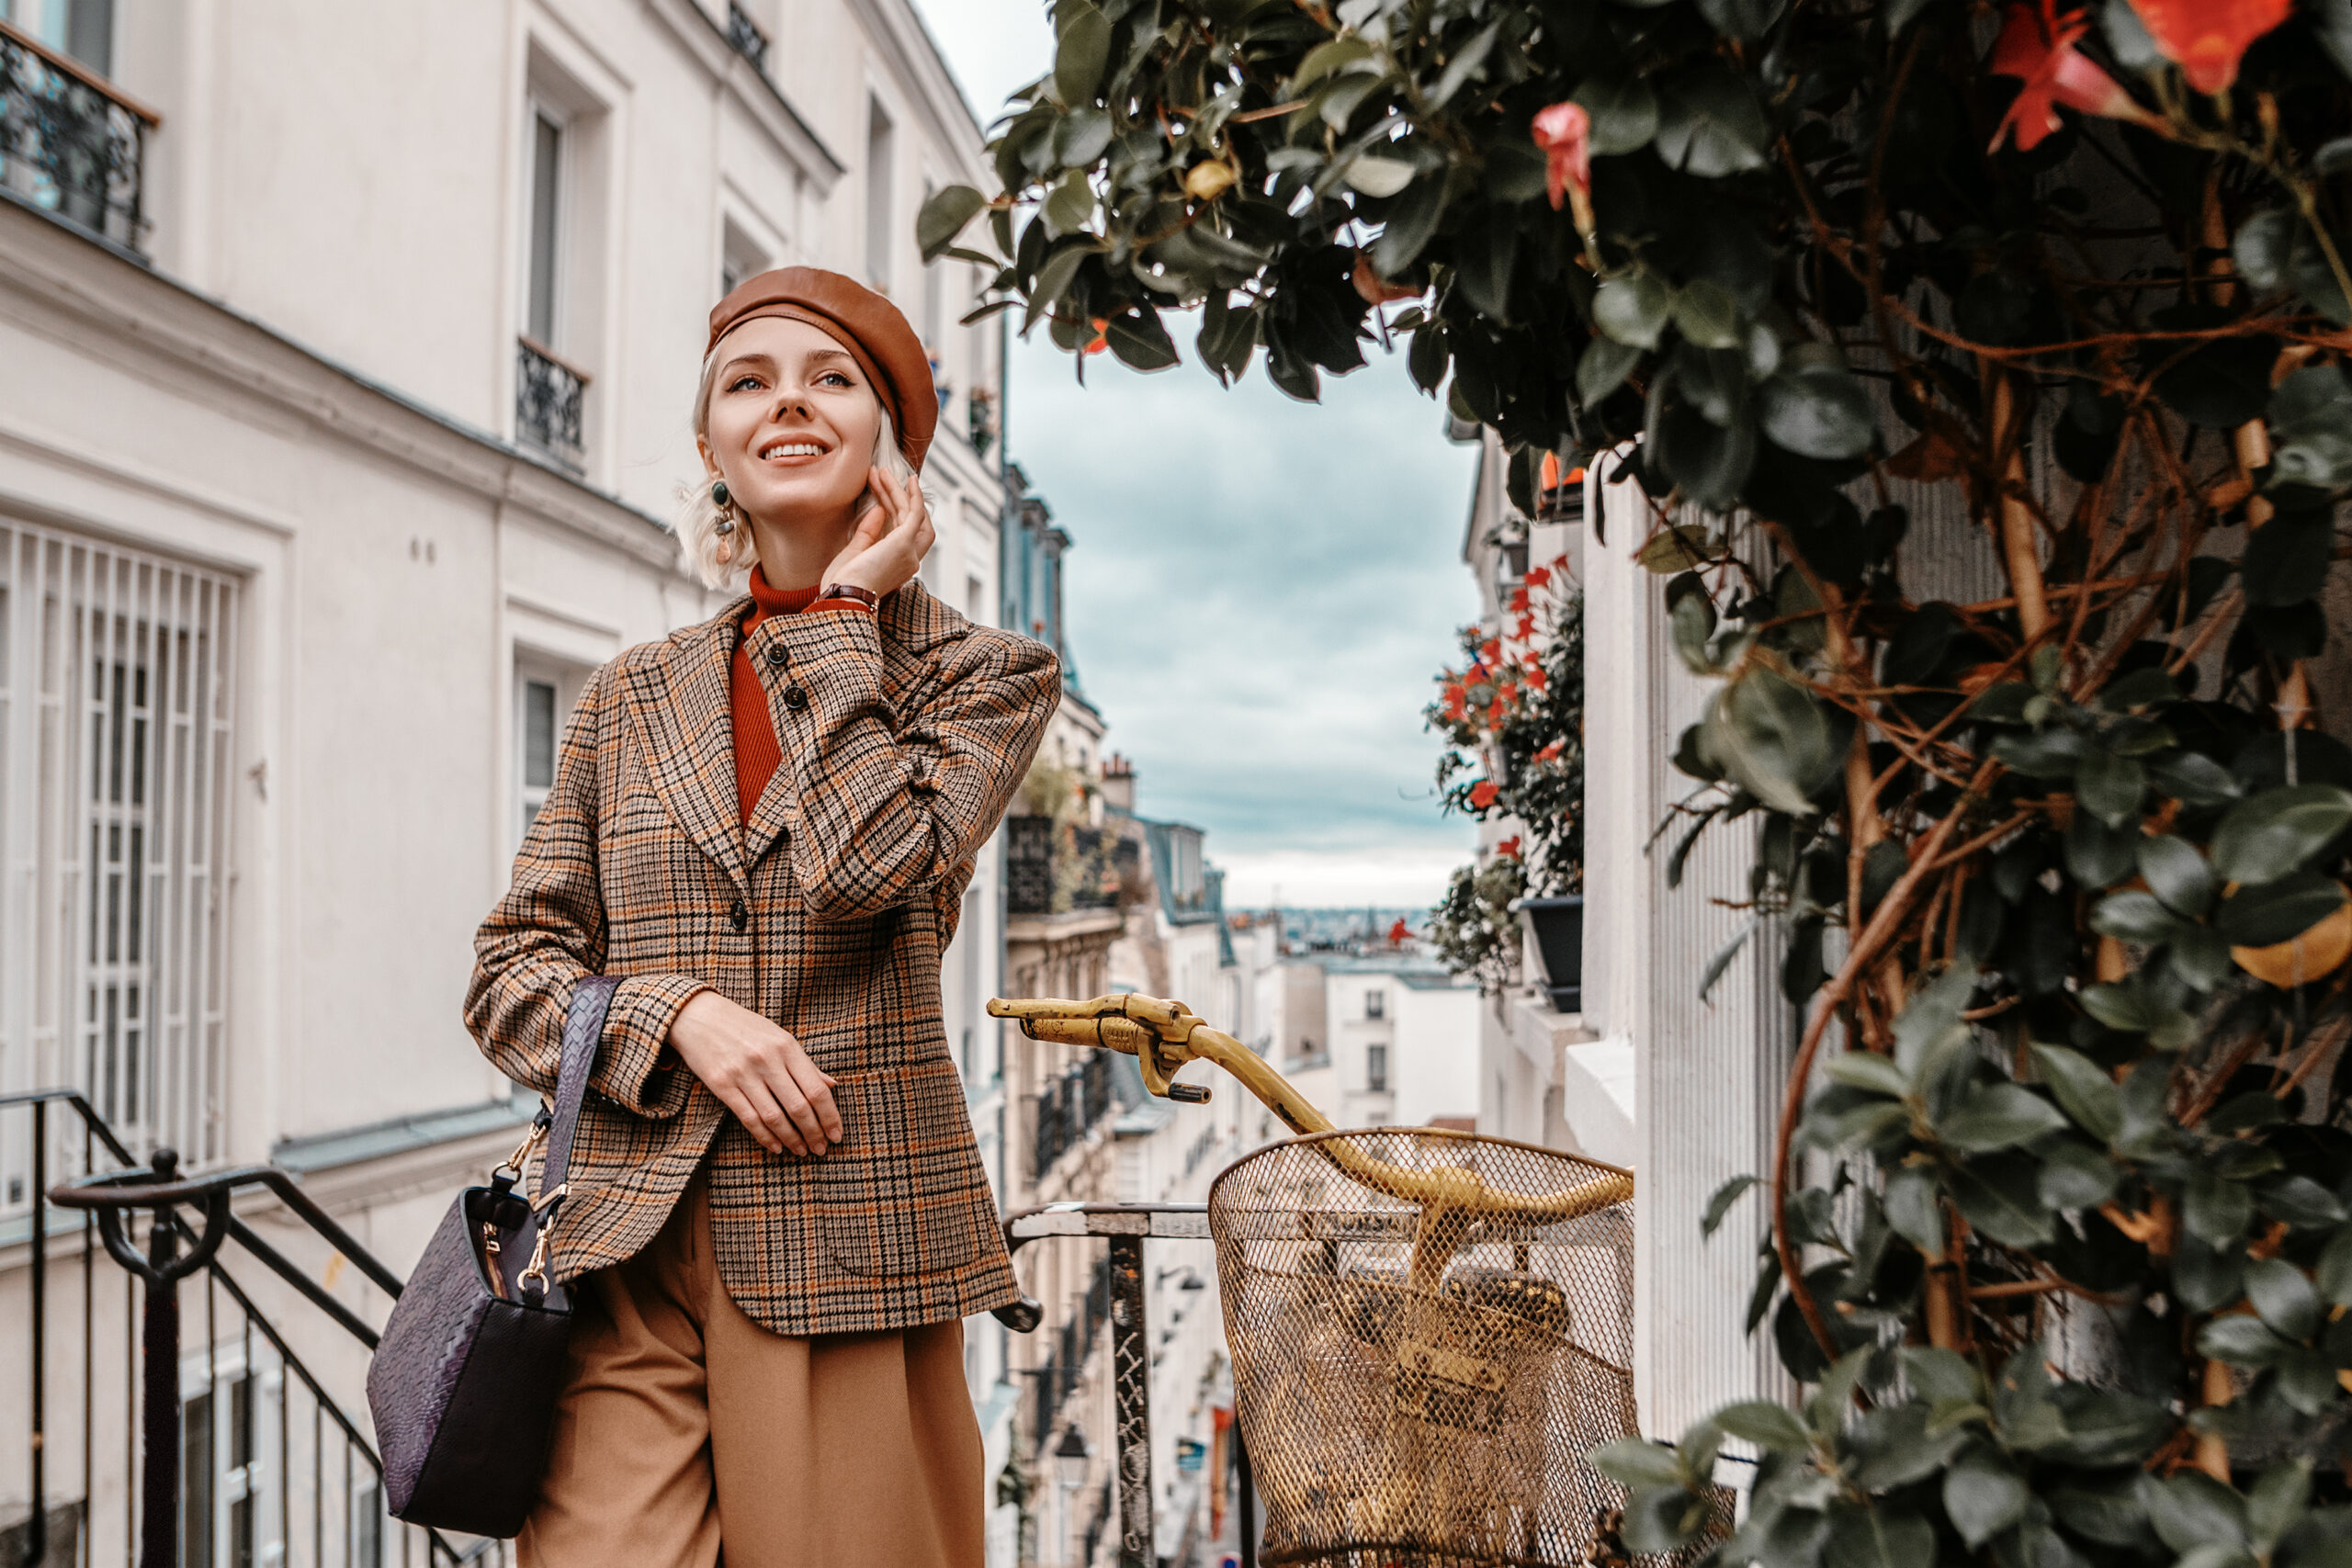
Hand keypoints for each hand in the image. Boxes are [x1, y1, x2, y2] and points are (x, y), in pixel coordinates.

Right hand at [665, 991, 842, 1155]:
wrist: (699, 1016)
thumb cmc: (745, 1027)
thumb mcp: (779, 1037)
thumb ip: (805, 1064)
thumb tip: (832, 1086)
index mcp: (787, 1046)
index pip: (816, 1089)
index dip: (830, 1117)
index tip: (837, 1134)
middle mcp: (767, 1060)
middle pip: (799, 1106)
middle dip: (814, 1133)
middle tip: (821, 1149)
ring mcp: (743, 1073)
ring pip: (774, 1117)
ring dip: (791, 1139)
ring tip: (801, 1150)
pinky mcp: (721, 1085)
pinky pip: (748, 1118)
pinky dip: (765, 1137)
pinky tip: (776, 1147)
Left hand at [819, 469, 933, 597]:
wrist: (844, 596)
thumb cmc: (843, 584)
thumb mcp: (854, 554)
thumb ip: (868, 533)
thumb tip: (878, 509)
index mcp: (897, 566)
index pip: (901, 532)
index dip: (894, 509)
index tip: (881, 492)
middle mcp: (909, 560)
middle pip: (910, 521)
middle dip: (896, 497)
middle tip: (881, 475)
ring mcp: (909, 552)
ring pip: (910, 513)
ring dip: (898, 491)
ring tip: (883, 472)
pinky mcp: (905, 542)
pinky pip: (914, 513)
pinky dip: (914, 496)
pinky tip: (909, 480)